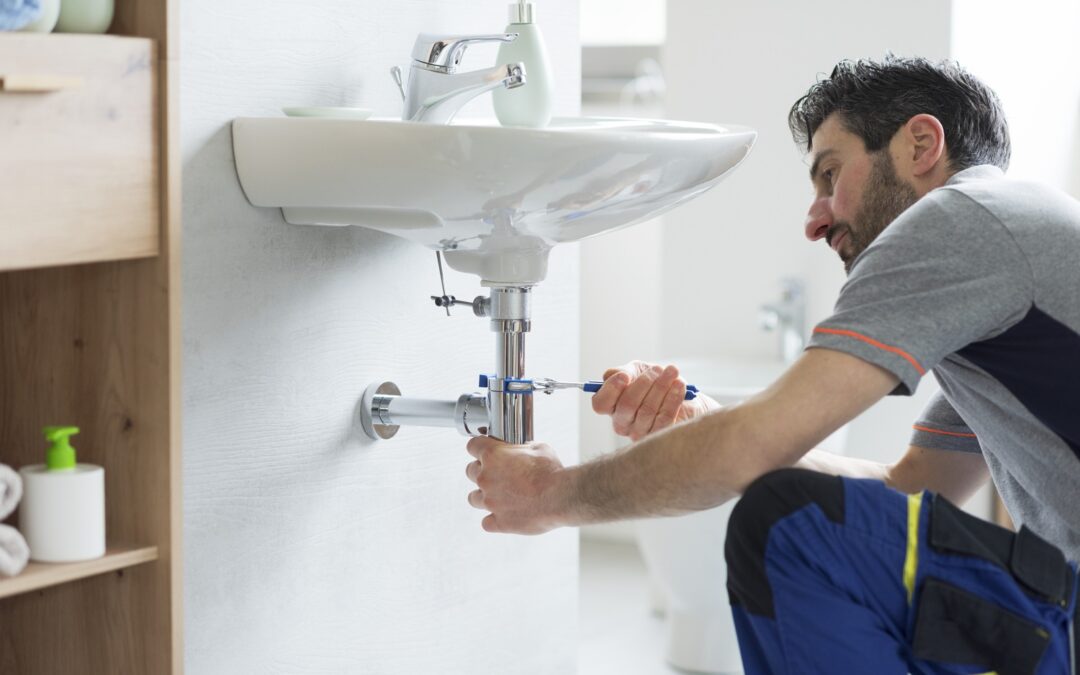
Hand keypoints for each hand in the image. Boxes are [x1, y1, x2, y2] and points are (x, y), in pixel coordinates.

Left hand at [465, 434, 568, 534]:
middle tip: (496, 473)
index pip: (473, 446)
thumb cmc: (551, 471)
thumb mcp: (539, 449)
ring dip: (484, 496)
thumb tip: (523, 451)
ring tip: (499, 496)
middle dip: (481, 471)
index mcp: (493, 455)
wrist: (560, 497)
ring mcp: (490, 501)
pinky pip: (486, 522)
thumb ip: (523, 449)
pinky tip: (505, 515)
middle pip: (470, 471)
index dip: (479, 448)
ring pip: (473, 498)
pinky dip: (493, 519)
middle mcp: (486, 477)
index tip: (485, 451)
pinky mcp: (499, 522)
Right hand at [592, 361, 719, 440]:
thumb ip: (623, 371)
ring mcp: (640, 433)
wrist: (681, 392)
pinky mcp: (660, 437)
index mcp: (612, 406)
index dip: (611, 389)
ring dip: (661, 387)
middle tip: (658, 369)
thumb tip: (615, 375)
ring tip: (672, 372)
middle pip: (626, 406)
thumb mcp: (637, 370)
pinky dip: (673, 399)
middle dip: (644, 383)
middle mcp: (622, 423)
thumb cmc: (655, 380)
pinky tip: (679, 385)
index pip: (601, 404)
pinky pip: (664, 418)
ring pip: (647, 410)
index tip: (625, 375)